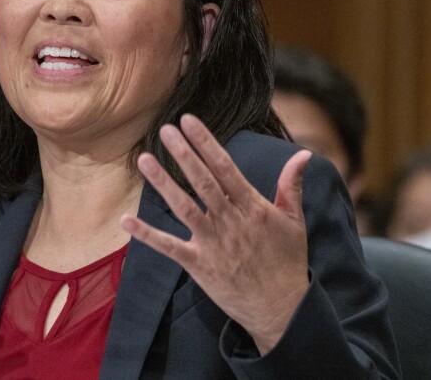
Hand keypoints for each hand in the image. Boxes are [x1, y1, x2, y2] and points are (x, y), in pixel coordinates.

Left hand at [120, 114, 311, 353]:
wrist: (282, 310)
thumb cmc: (288, 263)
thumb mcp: (294, 222)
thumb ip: (292, 185)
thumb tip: (304, 153)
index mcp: (252, 208)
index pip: (225, 167)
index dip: (206, 142)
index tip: (189, 121)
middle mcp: (231, 222)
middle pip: (203, 182)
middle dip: (183, 154)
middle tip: (166, 130)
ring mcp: (213, 244)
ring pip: (184, 207)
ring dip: (163, 183)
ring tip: (144, 159)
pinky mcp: (199, 265)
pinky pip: (169, 247)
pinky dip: (147, 234)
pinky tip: (125, 220)